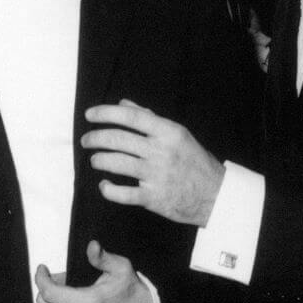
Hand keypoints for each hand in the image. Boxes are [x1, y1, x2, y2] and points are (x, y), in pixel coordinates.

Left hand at [34, 242, 154, 302]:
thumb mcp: (120, 267)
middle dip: (45, 288)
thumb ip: (102, 257)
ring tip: (54, 300)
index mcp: (89, 302)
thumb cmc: (129, 288)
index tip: (43, 270)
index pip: (50, 292)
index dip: (41, 278)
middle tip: (56, 281)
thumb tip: (92, 245)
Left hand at [82, 100, 224, 225]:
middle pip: (118, 139)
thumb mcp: (178, 134)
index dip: (106, 113)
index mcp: (168, 132)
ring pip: (116, 163)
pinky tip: (105, 185)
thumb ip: (150, 119)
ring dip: (99, 160)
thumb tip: (124, 105)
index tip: (90, 114)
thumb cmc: (196, 162)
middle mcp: (161, 152)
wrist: (216, 195)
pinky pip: (122, 193)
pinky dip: (108, 189)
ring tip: (95, 159)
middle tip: (86, 140)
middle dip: (95, 138)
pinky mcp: (153, 198)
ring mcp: (157, 175)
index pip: (131, 117)